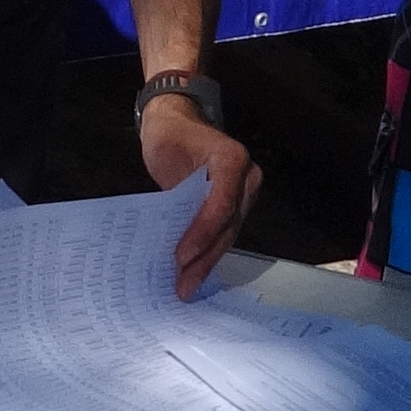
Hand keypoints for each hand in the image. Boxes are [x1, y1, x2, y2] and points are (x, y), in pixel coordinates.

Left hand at [140, 98, 259, 286]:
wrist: (176, 124)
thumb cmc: (170, 136)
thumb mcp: (165, 152)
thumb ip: (172, 193)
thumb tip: (165, 239)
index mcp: (231, 159)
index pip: (221, 204)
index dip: (203, 232)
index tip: (182, 255)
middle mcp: (245, 178)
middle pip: (227, 226)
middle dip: (204, 257)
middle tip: (183, 283)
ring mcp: (243, 194)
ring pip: (227, 235)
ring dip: (206, 262)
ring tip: (185, 286)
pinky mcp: (233, 206)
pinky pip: (222, 232)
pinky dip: (207, 253)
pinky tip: (192, 273)